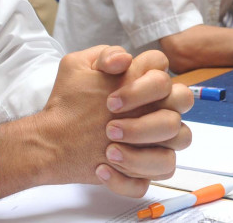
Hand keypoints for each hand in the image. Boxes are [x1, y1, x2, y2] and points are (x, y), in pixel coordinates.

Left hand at [29, 46, 192, 197]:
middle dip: (147, 122)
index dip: (143, 86)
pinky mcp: (145, 168)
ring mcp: (155, 140)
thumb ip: (104, 54)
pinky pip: (156, 176)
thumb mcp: (77, 67)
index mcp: (145, 83)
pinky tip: (102, 169)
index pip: (164, 73)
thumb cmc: (70, 102)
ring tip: (108, 151)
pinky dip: (128, 178)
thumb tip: (124, 60)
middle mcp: (157, 109)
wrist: (51, 138)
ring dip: (142, 152)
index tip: (110, 102)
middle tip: (110, 128)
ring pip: (180, 140)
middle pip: (181, 105)